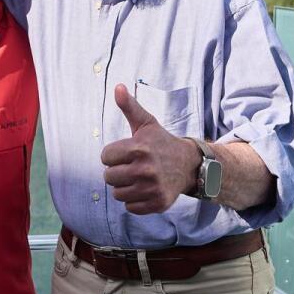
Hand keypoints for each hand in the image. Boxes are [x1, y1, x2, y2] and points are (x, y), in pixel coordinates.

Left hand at [100, 83, 200, 213]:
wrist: (189, 165)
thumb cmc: (161, 142)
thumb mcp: (146, 123)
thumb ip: (129, 106)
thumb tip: (117, 86)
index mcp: (138, 148)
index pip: (105, 157)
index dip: (113, 155)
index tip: (127, 152)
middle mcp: (145, 169)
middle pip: (108, 177)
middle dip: (117, 171)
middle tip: (132, 166)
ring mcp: (152, 188)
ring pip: (118, 194)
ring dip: (125, 187)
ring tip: (138, 177)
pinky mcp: (158, 203)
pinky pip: (130, 207)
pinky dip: (135, 201)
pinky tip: (145, 189)